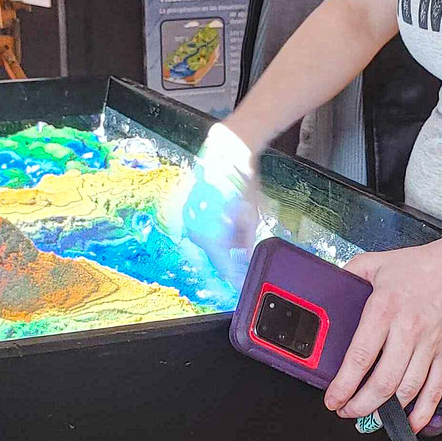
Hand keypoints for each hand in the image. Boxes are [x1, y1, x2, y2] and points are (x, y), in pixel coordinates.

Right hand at [173, 124, 263, 288]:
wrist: (226, 155)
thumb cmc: (240, 184)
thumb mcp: (251, 217)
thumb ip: (246, 243)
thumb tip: (246, 260)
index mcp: (210, 237)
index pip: (224, 268)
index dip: (235, 278)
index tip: (243, 285)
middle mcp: (196, 231)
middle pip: (216, 256)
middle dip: (231, 260)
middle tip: (246, 261)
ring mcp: (192, 220)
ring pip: (210, 242)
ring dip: (224, 245)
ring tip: (240, 237)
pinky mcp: (191, 210)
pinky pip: (205, 229)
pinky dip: (217, 232)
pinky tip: (229, 225)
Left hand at [326, 239, 441, 430]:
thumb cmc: (421, 267)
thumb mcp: (376, 262)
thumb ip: (349, 274)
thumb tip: (329, 286)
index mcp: (385, 309)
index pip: (360, 357)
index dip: (343, 385)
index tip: (333, 398)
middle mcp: (407, 330)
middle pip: (382, 382)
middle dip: (360, 405)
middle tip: (346, 410)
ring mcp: (429, 345)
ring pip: (406, 391)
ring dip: (386, 412)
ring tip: (370, 417)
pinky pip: (434, 391)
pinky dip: (422, 413)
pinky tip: (409, 422)